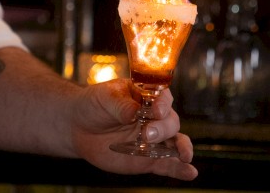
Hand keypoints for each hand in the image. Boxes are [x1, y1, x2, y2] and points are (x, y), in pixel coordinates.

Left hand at [69, 79, 198, 180]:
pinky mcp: (148, 159)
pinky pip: (167, 164)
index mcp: (147, 96)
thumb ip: (120, 105)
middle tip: (147, 134)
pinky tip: (190, 172)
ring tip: (184, 155)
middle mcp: (155, 117)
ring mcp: (154, 139)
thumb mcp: (104, 98)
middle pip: (170, 121)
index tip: (156, 110)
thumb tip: (133, 112)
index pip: (163, 98)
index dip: (163, 104)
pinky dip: (180, 169)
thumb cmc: (94, 104)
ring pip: (175, 142)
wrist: (79, 126)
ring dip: (183, 148)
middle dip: (162, 128)